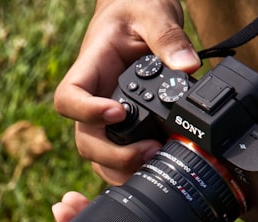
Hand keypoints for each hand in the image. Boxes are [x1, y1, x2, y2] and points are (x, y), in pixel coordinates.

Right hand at [53, 0, 200, 182]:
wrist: (137, 14)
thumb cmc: (135, 9)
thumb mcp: (151, 13)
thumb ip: (168, 37)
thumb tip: (188, 66)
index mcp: (88, 71)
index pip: (69, 98)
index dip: (87, 112)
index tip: (117, 113)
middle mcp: (91, 100)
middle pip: (85, 139)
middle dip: (112, 154)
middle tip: (149, 150)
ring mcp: (103, 118)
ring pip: (98, 156)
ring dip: (121, 167)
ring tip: (156, 163)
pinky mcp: (121, 128)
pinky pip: (117, 157)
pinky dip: (132, 168)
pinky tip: (157, 168)